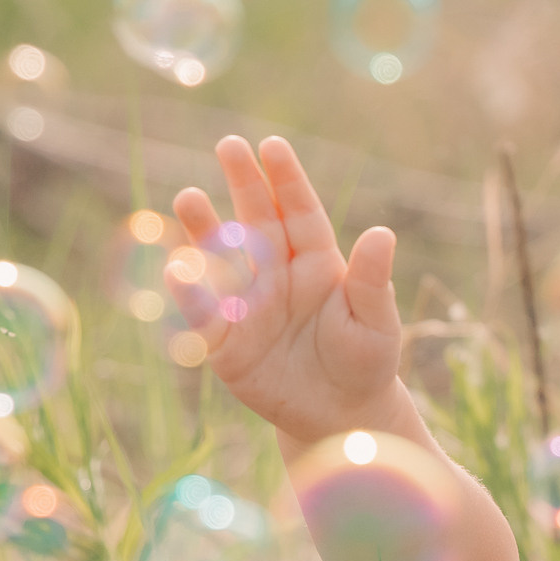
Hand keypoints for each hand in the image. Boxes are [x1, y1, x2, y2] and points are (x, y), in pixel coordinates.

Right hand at [166, 133, 402, 448]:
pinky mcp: (227, 344)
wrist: (341, 415)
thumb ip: (372, 281)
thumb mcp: (376, 323)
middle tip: (228, 145)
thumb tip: (382, 234)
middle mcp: (279, 275)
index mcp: (318, 263)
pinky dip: (191, 294)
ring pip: (224, 260)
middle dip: (243, 185)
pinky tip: (177, 267)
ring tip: (189, 196)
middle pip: (258, 222)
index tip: (272, 146)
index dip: (285, 180)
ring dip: (205, 230)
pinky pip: (205, 315)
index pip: (300, 213)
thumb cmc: (365, 361)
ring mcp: (250, 305)